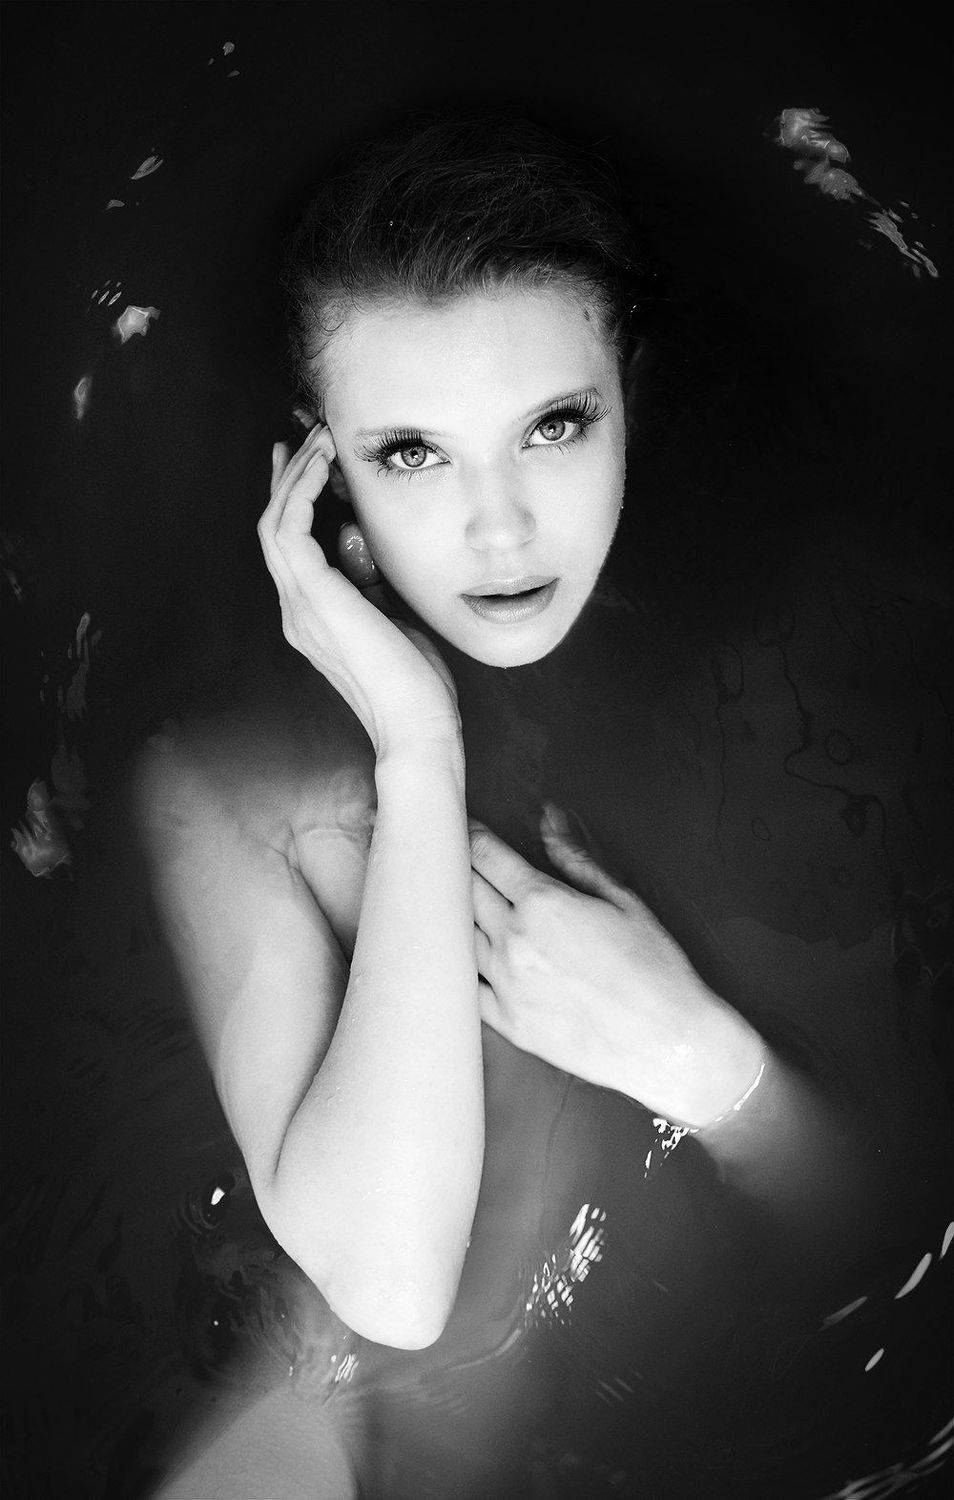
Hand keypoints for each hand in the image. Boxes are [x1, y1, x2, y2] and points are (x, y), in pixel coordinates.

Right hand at [258, 427, 458, 756]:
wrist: (416, 727)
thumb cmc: (414, 686)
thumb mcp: (390, 622)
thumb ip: (368, 585)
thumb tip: (356, 540)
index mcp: (312, 619)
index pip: (292, 548)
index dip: (294, 501)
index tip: (308, 463)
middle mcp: (296, 611)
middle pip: (274, 528)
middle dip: (289, 478)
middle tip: (307, 434)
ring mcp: (300, 607)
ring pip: (276, 524)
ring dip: (295, 477)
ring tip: (318, 440)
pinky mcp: (314, 600)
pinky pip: (290, 532)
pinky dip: (301, 494)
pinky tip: (321, 467)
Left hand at [470, 806, 764, 1126]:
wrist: (669, 1043)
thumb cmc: (656, 969)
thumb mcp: (623, 901)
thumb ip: (576, 858)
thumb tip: (548, 820)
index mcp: (542, 902)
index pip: (487, 856)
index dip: (471, 835)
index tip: (464, 827)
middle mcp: (514, 940)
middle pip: (464, 889)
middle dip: (458, 868)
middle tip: (452, 857)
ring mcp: (505, 984)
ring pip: (458, 936)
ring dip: (454, 915)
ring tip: (454, 902)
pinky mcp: (507, 1022)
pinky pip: (466, 987)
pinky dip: (462, 968)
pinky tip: (465, 957)